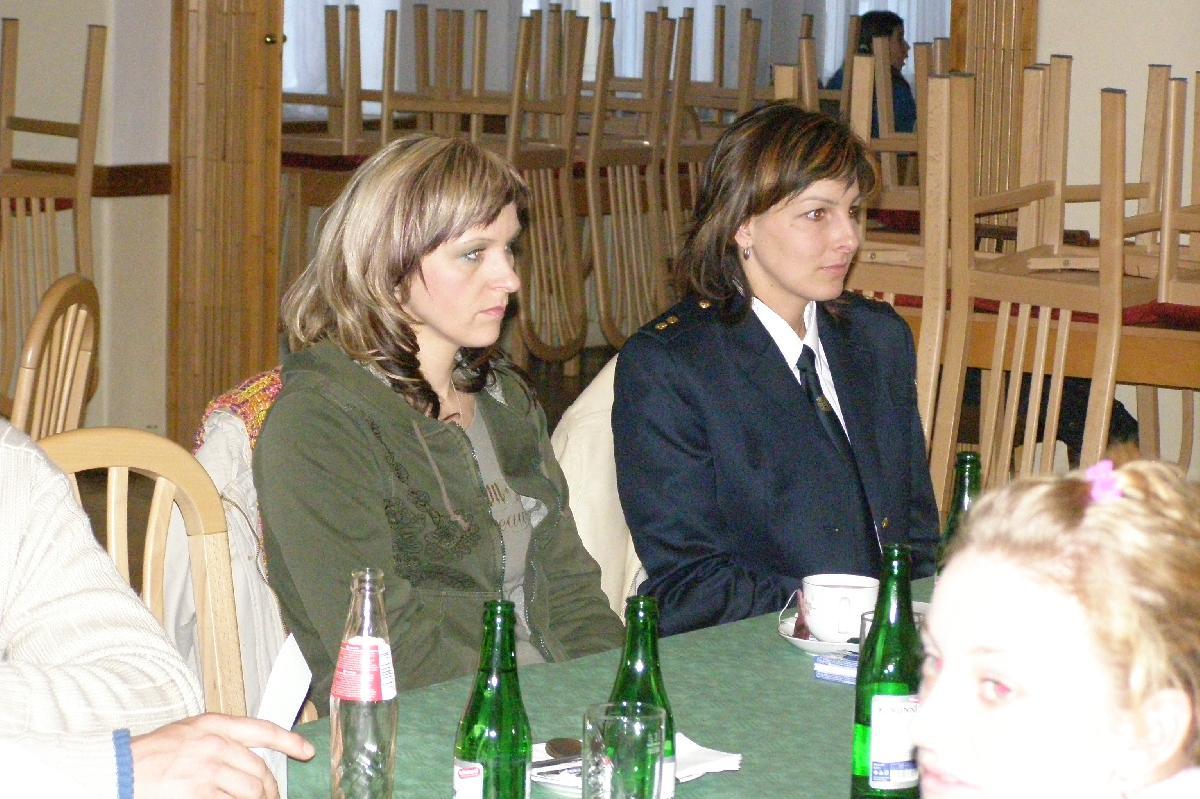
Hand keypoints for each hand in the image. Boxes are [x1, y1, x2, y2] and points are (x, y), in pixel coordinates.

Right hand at [131, 713, 314, 798]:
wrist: (116, 772)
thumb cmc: (148, 755)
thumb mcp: (186, 734)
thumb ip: (218, 740)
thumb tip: (249, 756)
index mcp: (212, 725)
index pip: (262, 729)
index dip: (289, 741)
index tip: (306, 751)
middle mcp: (214, 745)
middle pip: (260, 769)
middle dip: (271, 788)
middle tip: (272, 798)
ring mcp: (207, 771)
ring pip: (252, 791)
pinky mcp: (198, 794)